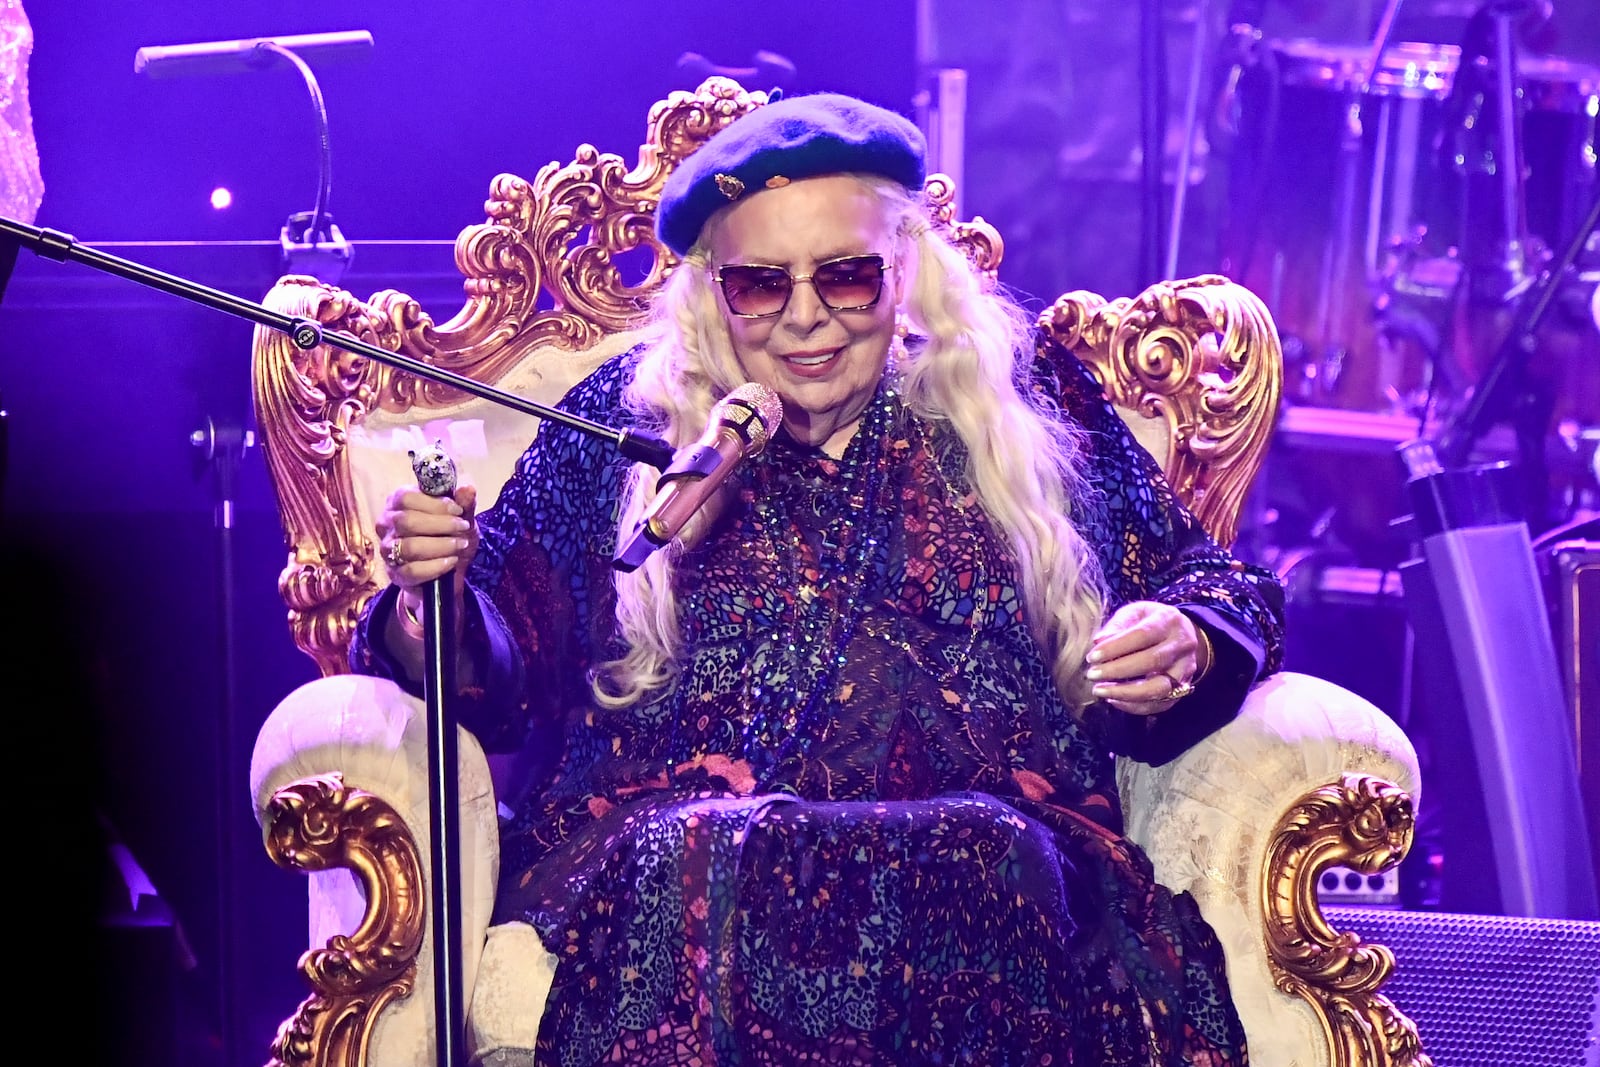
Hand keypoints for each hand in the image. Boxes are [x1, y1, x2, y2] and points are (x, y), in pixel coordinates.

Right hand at [374, 484, 478, 613]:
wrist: (447, 571)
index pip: (406, 498)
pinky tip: (451, 561)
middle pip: (406, 521)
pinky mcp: (395, 573)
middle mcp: (387, 524)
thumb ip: (464, 503)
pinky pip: (412, 570)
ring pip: (409, 547)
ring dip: (440, 546)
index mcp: (398, 502)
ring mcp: (387, 550)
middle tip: (463, 527)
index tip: (458, 510)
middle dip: (440, 524)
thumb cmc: (449, 535)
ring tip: (460, 545)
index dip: (434, 503)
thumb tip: (468, 488)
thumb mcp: (461, 517)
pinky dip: (435, 566)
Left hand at [1085, 601, 1203, 715]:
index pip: (1142, 635)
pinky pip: (1160, 704)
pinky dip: (1134, 705)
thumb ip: (1116, 625)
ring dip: (1126, 693)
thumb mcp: (1134, 613)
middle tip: (1092, 675)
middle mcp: (1182, 645)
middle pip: (1151, 662)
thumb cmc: (1151, 621)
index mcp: (1169, 621)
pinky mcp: (1183, 688)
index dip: (1115, 647)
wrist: (1182, 633)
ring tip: (1100, 691)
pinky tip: (1114, 699)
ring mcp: (1186, 669)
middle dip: (1117, 671)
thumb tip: (1098, 642)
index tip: (1092, 657)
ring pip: (1159, 688)